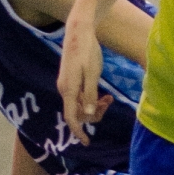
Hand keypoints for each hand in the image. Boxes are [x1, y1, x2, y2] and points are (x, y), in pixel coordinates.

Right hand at [58, 21, 111, 143]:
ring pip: (80, 105)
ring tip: (108, 99)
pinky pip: (80, 97)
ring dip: (94, 106)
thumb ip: (90, 94)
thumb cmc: (87, 51)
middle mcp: (64, 90)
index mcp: (69, 90)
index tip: (87, 142)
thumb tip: (90, 114)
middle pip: (77, 113)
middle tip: (109, 103)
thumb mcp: (92, 73)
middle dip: (93, 114)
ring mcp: (67, 85)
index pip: (71, 117)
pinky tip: (103, 95)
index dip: (78, 132)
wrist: (78, 31)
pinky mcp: (70, 80)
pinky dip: (91, 99)